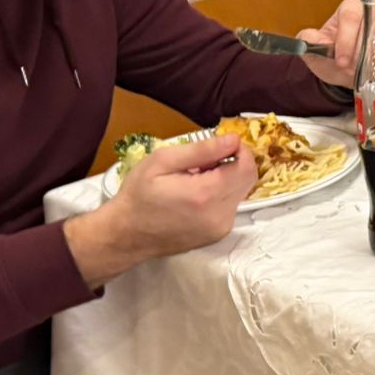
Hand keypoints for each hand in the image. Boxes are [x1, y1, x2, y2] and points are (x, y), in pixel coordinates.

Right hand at [65, 132, 255, 287]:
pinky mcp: (218, 234)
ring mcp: (220, 228)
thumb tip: (232, 140)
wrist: (127, 234)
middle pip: (247, 179)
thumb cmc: (138, 196)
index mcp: (206, 195)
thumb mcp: (163, 161)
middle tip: (205, 159)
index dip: (240, 150)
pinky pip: (230, 206)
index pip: (246, 167)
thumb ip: (202, 149)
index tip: (224, 143)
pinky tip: (196, 193)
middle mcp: (219, 216)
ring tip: (195, 177)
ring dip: (226, 178)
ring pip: (240, 192)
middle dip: (233, 163)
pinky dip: (220, 194)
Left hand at [298, 0, 374, 88]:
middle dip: (360, 54)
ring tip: (367, 75)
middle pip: (371, 27)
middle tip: (352, 72)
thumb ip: (308, 44)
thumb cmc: (333, 58)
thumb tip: (308, 36)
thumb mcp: (316, 53)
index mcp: (351, 6)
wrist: (349, 72)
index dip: (346, 40)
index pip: (350, 16)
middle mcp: (374, 9)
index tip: (340, 62)